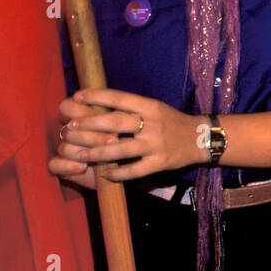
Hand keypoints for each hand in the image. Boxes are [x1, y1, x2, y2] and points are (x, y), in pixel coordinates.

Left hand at [48, 88, 207, 188]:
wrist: (201, 138)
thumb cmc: (171, 121)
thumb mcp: (154, 108)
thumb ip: (131, 107)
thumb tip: (99, 104)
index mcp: (150, 106)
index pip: (119, 98)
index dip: (97, 96)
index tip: (77, 96)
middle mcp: (152, 123)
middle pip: (116, 122)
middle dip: (90, 124)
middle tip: (70, 128)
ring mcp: (155, 144)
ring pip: (122, 149)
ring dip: (98, 152)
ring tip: (80, 154)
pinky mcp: (159, 163)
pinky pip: (135, 170)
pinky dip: (118, 173)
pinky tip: (104, 174)